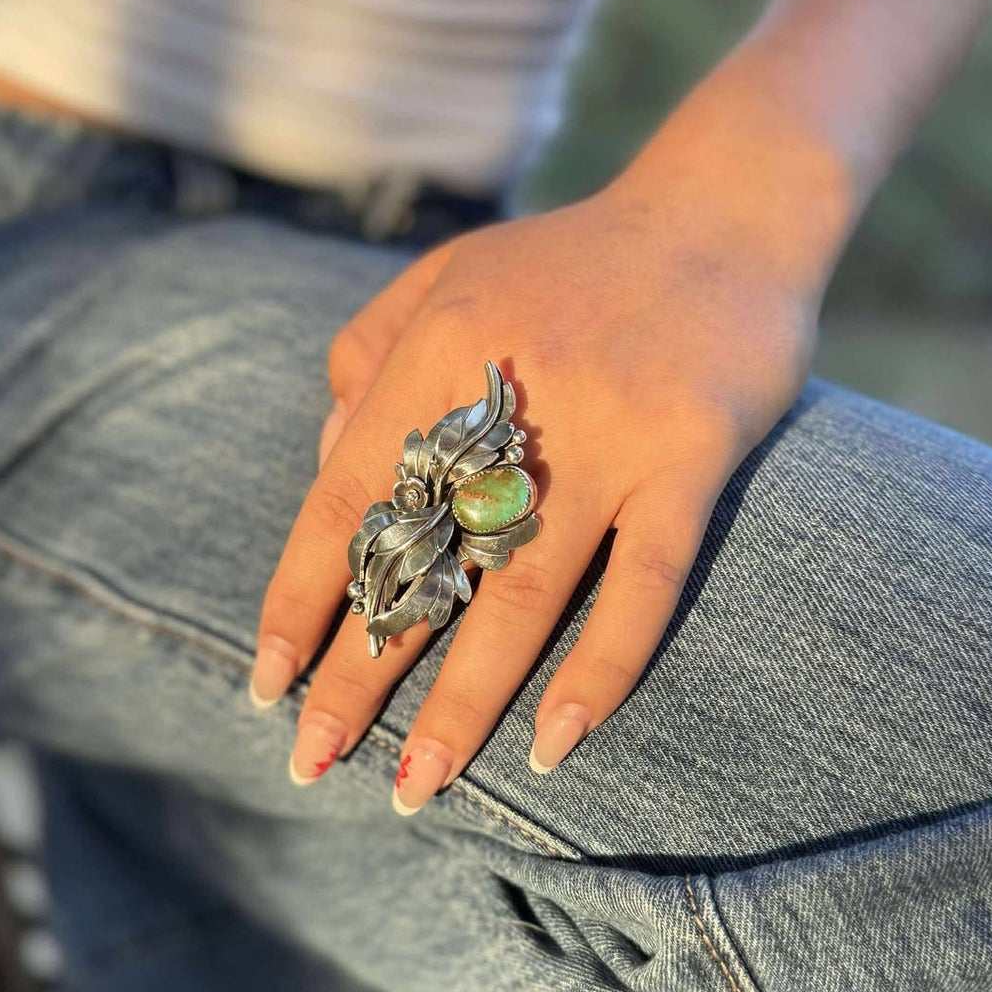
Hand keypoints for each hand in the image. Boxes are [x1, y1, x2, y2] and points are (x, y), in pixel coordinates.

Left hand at [252, 87, 848, 811]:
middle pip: (422, 561)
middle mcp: (514, 397)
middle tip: (313, 764)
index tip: (266, 681)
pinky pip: (647, 582)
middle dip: (362, 672)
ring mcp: (609, 431)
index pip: (345, 495)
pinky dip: (606, 665)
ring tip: (419, 786)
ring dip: (466, 700)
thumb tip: (330, 461)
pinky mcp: (693, 454)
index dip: (300, 594)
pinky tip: (561, 741)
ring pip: (522, 593)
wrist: (726, 204)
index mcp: (438, 348)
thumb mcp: (448, 275)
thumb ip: (371, 354)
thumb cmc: (573, 256)